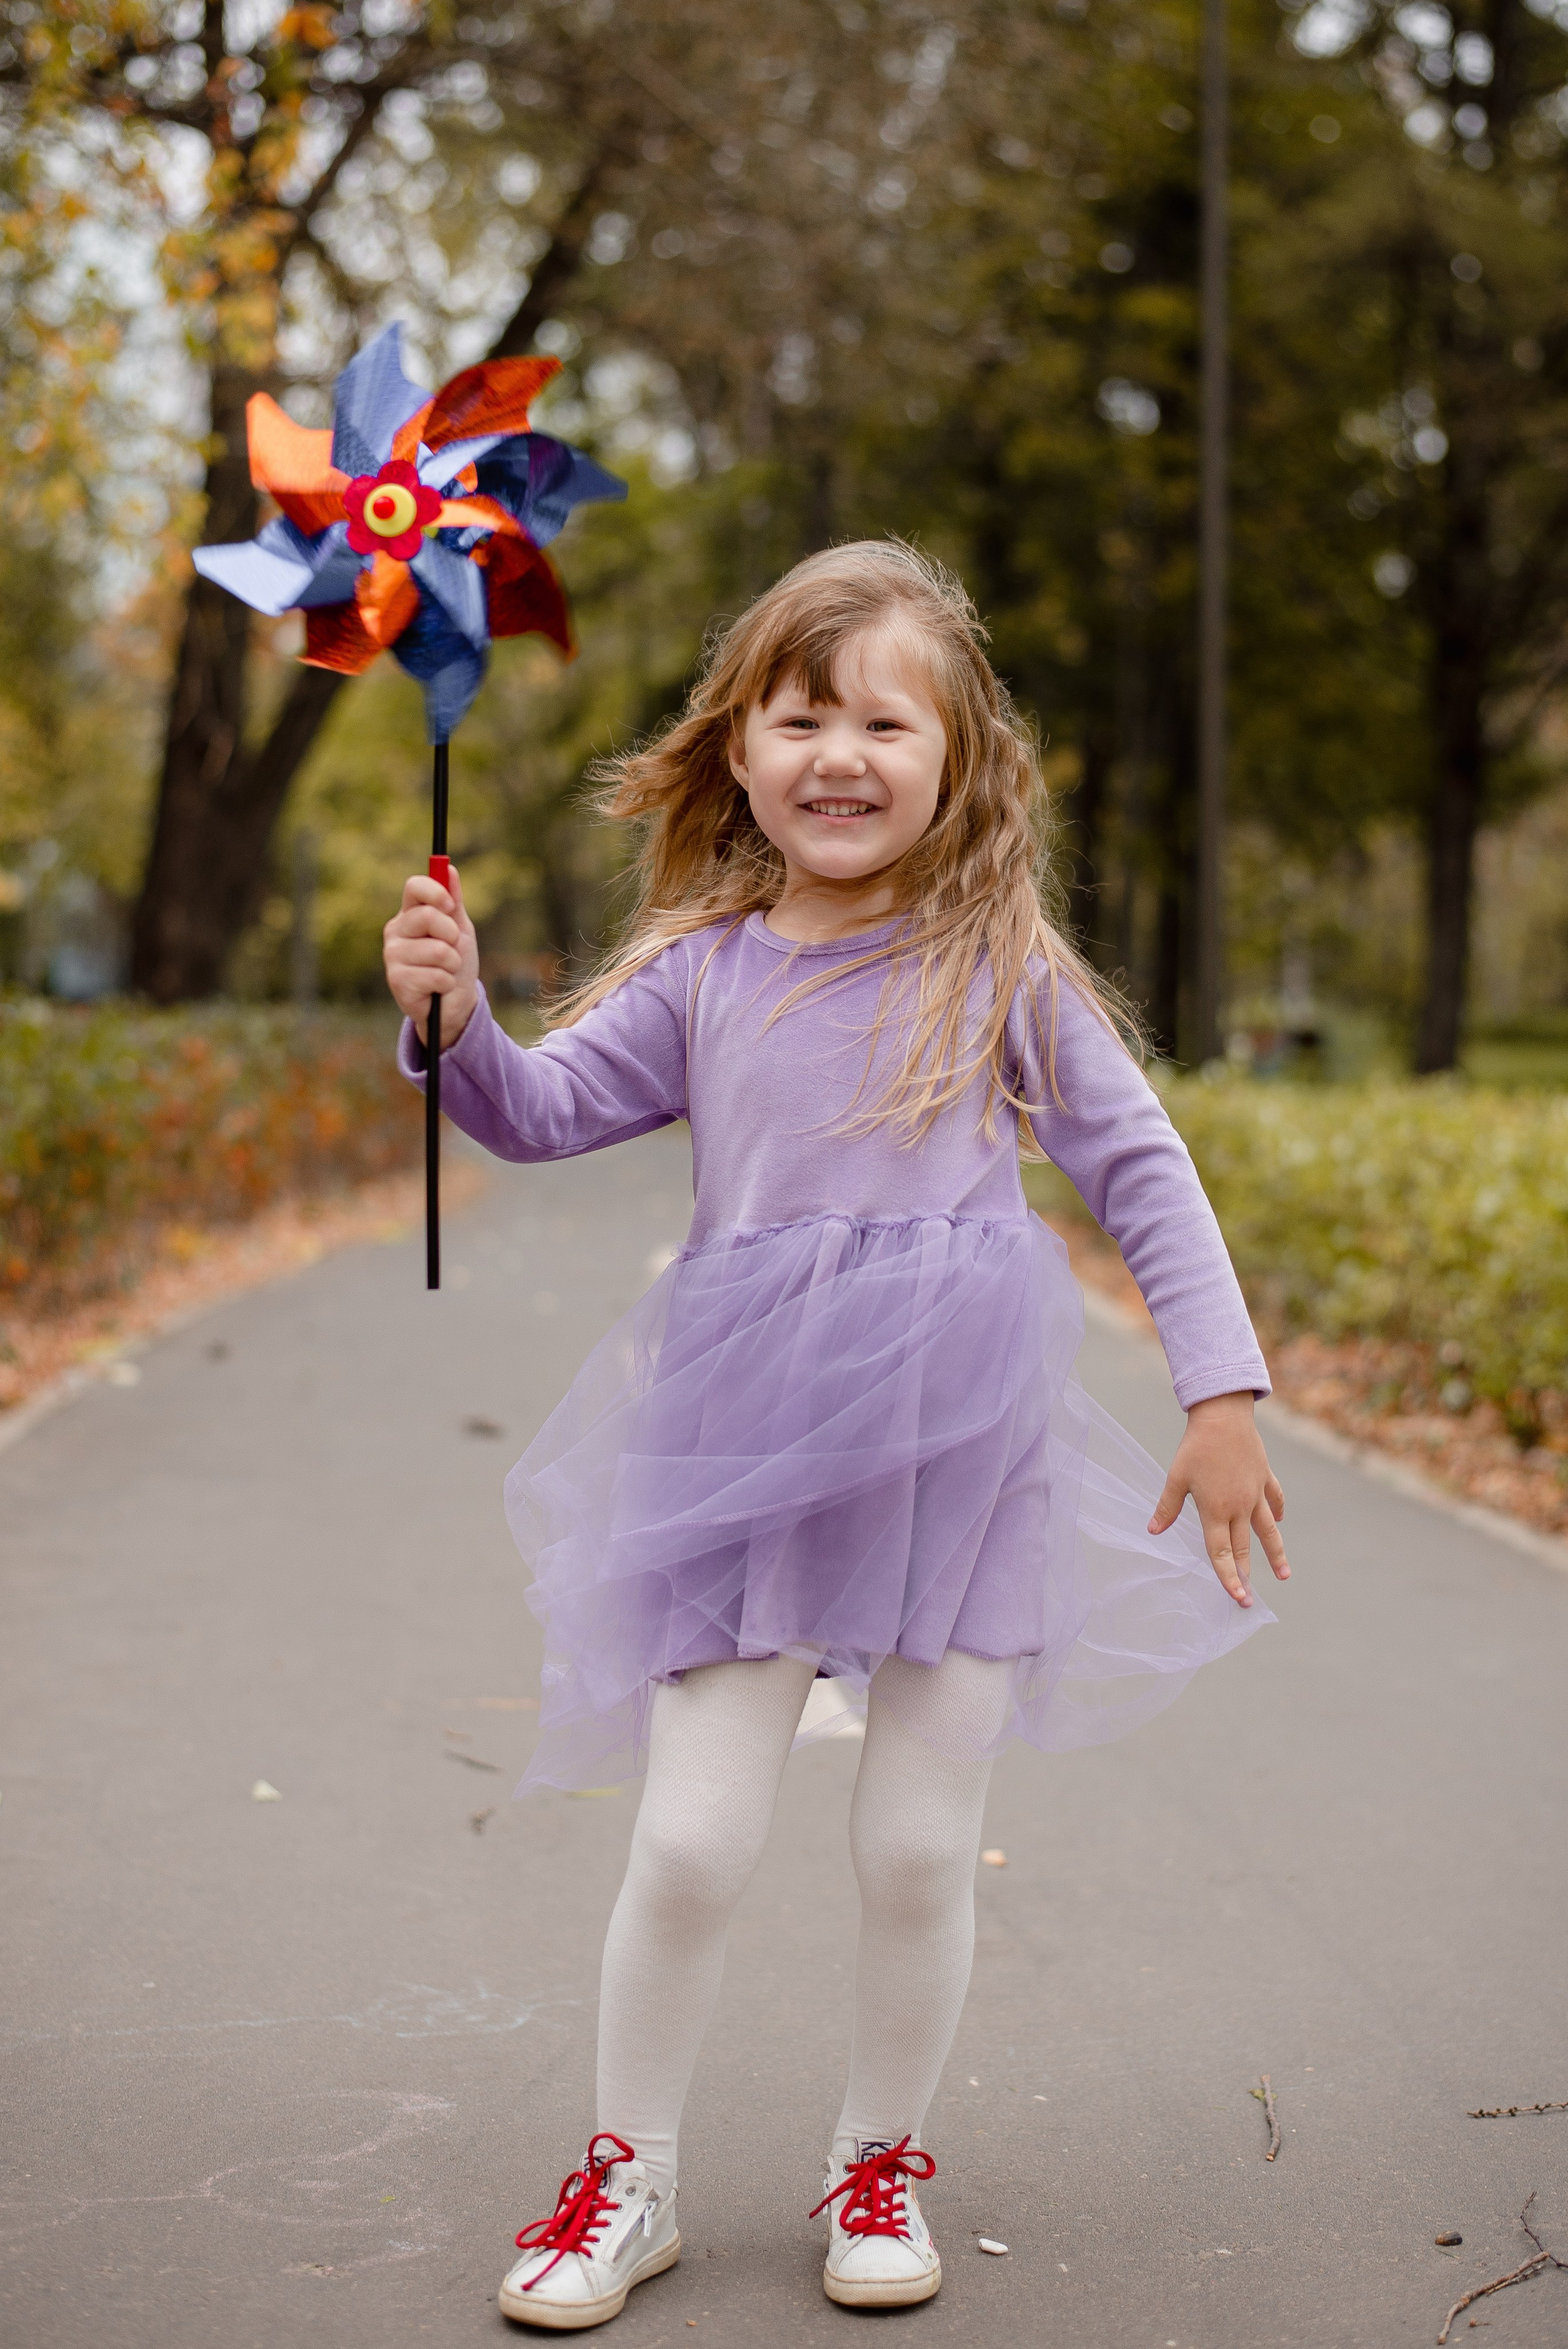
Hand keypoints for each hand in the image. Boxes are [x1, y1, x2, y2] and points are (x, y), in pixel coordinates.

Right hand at [382, 866, 479, 1049]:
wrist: (454, 1003)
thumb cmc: (455, 963)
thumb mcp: (459, 929)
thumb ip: (454, 902)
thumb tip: (450, 868)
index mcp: (410, 913)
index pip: (414, 887)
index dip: (436, 892)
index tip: (450, 906)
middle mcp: (396, 931)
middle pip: (428, 916)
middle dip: (452, 935)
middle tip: (452, 948)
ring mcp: (393, 955)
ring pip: (437, 950)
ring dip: (452, 964)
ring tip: (445, 971)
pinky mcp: (396, 980)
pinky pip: (436, 975)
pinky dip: (446, 982)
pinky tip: (438, 988)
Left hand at [1148, 1391, 1288, 1606]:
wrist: (1223, 1416)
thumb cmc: (1196, 1447)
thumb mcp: (1176, 1478)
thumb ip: (1166, 1508)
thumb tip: (1153, 1531)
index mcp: (1216, 1510)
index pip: (1221, 1552)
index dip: (1228, 1577)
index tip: (1237, 1597)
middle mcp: (1240, 1507)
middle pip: (1244, 1548)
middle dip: (1246, 1576)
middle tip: (1249, 1600)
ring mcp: (1256, 1493)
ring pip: (1268, 1531)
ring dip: (1275, 1554)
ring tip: (1284, 1575)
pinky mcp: (1265, 1478)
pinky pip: (1274, 1499)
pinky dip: (1277, 1511)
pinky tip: (1279, 1521)